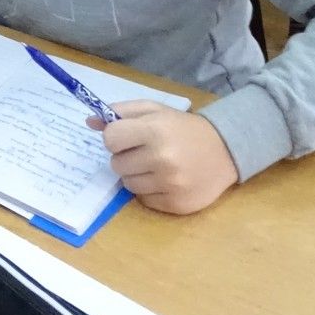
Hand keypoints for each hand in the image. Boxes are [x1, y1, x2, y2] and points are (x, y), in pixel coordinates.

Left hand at [95, 101, 238, 214]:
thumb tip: (89, 121)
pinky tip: (167, 179)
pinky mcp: (177, 204)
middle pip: (116, 164)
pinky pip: (144, 200)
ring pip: (128, 184)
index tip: (126, 137)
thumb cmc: (184, 127)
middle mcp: (162, 158)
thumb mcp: (155, 110)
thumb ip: (121, 112)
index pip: (110, 138)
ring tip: (157, 165)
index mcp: (155, 130)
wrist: (226, 150)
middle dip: (125, 157)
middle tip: (145, 152)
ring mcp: (171, 184)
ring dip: (137, 175)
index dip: (115, 138)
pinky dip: (150, 191)